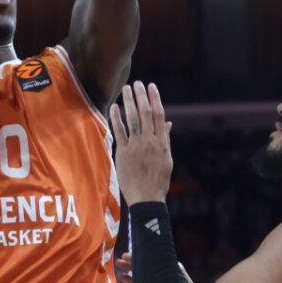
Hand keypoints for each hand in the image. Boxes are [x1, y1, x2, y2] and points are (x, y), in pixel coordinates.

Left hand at [110, 82, 172, 204]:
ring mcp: (136, 147)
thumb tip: (167, 123)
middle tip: (137, 83)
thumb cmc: (158, 180)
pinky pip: (119, 132)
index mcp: (162, 143)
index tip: (152, 86)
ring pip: (133, 119)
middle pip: (146, 113)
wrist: (147, 199)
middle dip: (142, 96)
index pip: (159, 115)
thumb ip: (165, 139)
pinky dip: (117, 118)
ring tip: (126, 89)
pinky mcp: (124, 153)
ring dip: (129, 102)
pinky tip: (114, 107)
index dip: (155, 99)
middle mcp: (150, 142)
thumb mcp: (167, 159)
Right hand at [115, 251, 196, 282]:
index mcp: (168, 269)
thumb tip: (176, 264)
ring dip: (128, 268)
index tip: (127, 255)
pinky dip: (130, 279)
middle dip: (132, 261)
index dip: (140, 257)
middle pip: (144, 264)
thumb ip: (178, 273)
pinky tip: (121, 277)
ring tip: (117, 264)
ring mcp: (154, 282)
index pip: (152, 259)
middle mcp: (160, 273)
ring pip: (139, 272)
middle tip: (118, 259)